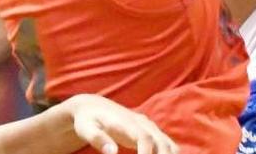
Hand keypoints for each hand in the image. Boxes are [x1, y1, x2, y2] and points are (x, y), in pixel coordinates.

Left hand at [63, 95, 178, 153]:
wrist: (94, 106)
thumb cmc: (87, 120)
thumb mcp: (86, 129)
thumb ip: (98, 139)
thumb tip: (112, 153)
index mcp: (127, 123)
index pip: (145, 138)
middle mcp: (142, 123)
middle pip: (163, 143)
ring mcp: (149, 127)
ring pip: (169, 145)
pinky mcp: (152, 132)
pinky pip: (168, 146)